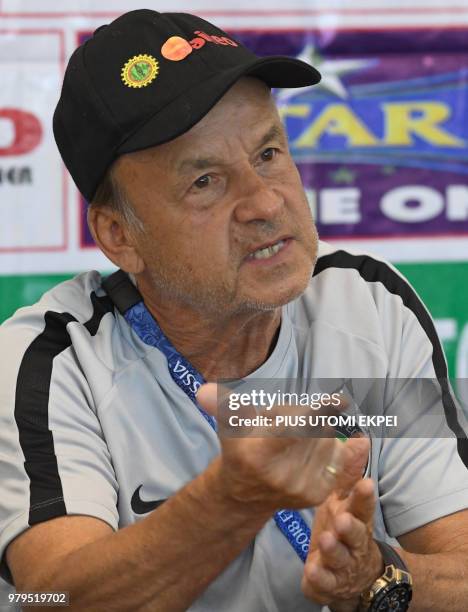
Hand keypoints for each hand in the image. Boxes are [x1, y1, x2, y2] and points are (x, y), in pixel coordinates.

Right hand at [197, 382, 345, 510]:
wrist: (244, 494)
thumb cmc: (241, 447)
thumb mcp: (231, 424)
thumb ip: (224, 404)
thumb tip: (203, 391)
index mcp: (259, 455)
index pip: (294, 429)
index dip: (317, 412)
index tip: (341, 400)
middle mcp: (282, 476)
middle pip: (312, 427)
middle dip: (305, 416)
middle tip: (287, 421)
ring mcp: (302, 488)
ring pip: (327, 439)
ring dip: (317, 430)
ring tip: (295, 438)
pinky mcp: (317, 495)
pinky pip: (338, 456)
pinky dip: (331, 444)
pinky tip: (315, 445)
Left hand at [302, 438, 383, 609]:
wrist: (350, 575)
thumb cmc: (343, 525)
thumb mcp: (344, 499)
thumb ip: (349, 472)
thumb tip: (360, 438)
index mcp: (356, 517)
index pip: (363, 505)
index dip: (364, 496)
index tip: (366, 483)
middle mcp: (353, 541)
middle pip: (356, 534)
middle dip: (350, 527)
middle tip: (341, 518)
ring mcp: (342, 563)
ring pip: (340, 557)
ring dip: (334, 549)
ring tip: (326, 540)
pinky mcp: (328, 582)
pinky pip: (324, 581)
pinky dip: (320, 576)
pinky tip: (313, 570)